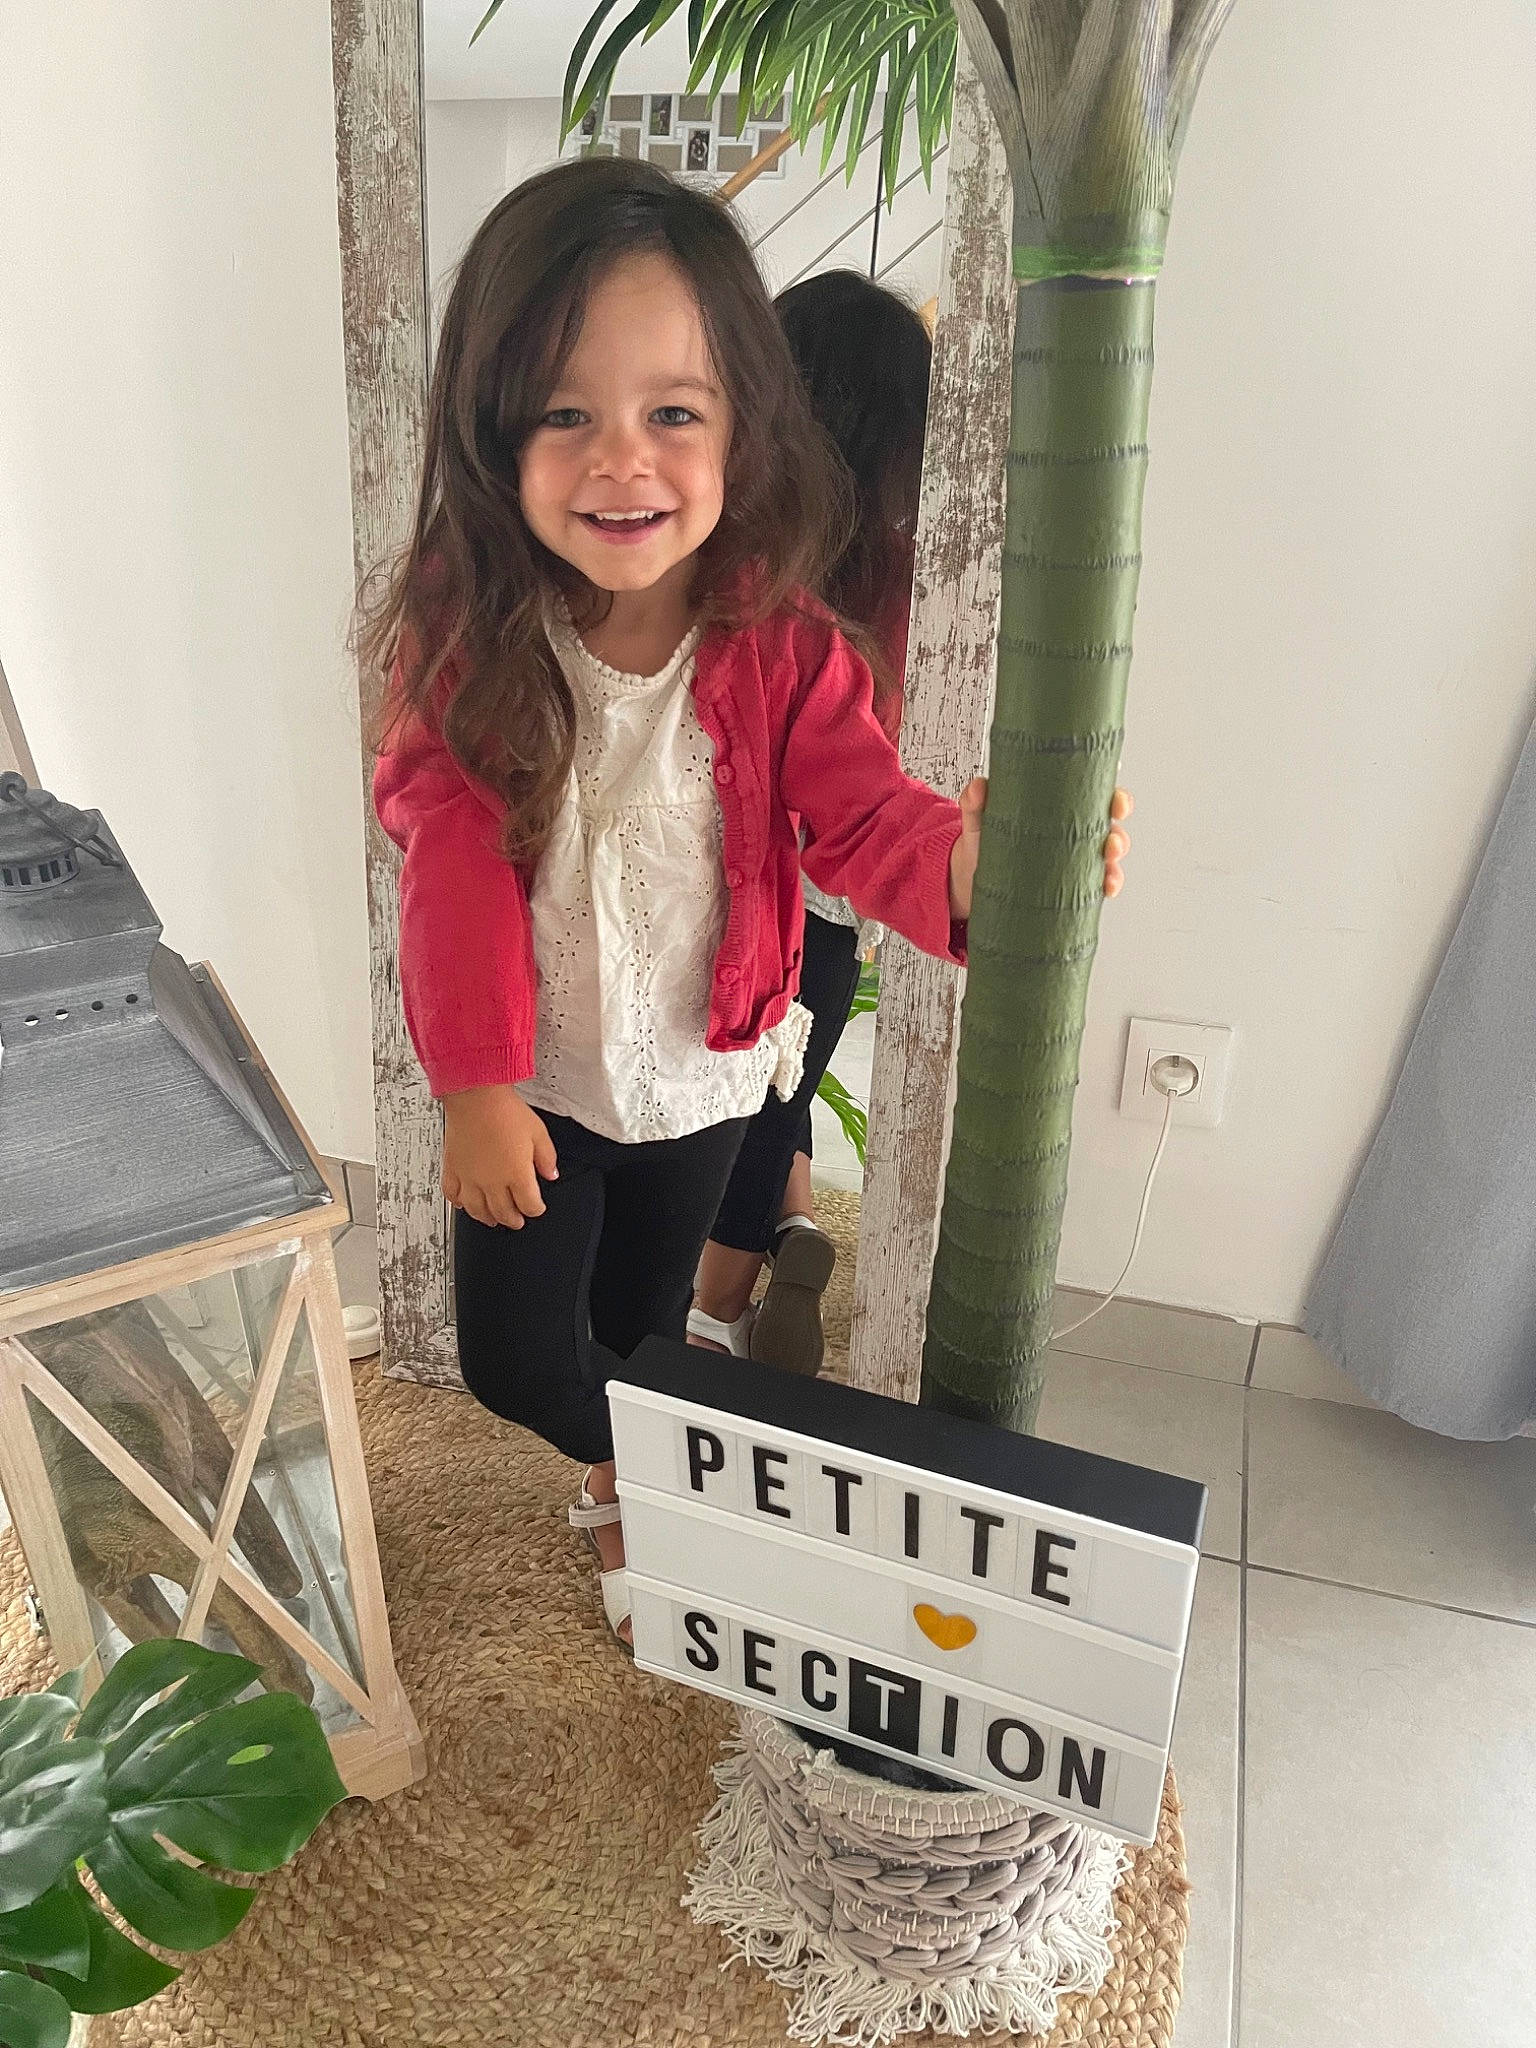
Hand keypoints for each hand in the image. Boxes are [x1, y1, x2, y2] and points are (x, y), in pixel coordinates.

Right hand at [442, 1085, 557, 1228]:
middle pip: (504, 1213)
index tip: (537, 1207)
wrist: (476, 1097)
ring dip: (488, 1219)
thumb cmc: (505, 1111)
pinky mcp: (453, 1170)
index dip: (536, 1209)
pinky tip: (464, 1204)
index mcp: (517, 1175)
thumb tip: (551, 1174)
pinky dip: (459, 1204)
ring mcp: (470, 1179)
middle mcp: (493, 1182)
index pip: (530, 1205)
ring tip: (493, 1220)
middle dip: (514, 1220)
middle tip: (517, 1221)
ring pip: (478, 1211)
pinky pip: (453, 1196)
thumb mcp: (538, 1132)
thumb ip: (547, 1158)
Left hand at [946, 781, 1133, 919]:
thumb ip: (976, 801)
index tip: (1116, 802)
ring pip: (1107, 863)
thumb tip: (978, 787)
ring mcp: (1071, 863)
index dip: (1116, 799)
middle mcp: (1072, 835)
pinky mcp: (1065, 889)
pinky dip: (1104, 890)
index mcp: (1059, 809)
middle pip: (1109, 831)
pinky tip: (1103, 892)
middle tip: (1110, 843)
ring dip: (1115, 868)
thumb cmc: (983, 840)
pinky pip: (1092, 889)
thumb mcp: (978, 818)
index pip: (1097, 798)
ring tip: (1107, 875)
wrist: (970, 878)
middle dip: (1118, 837)